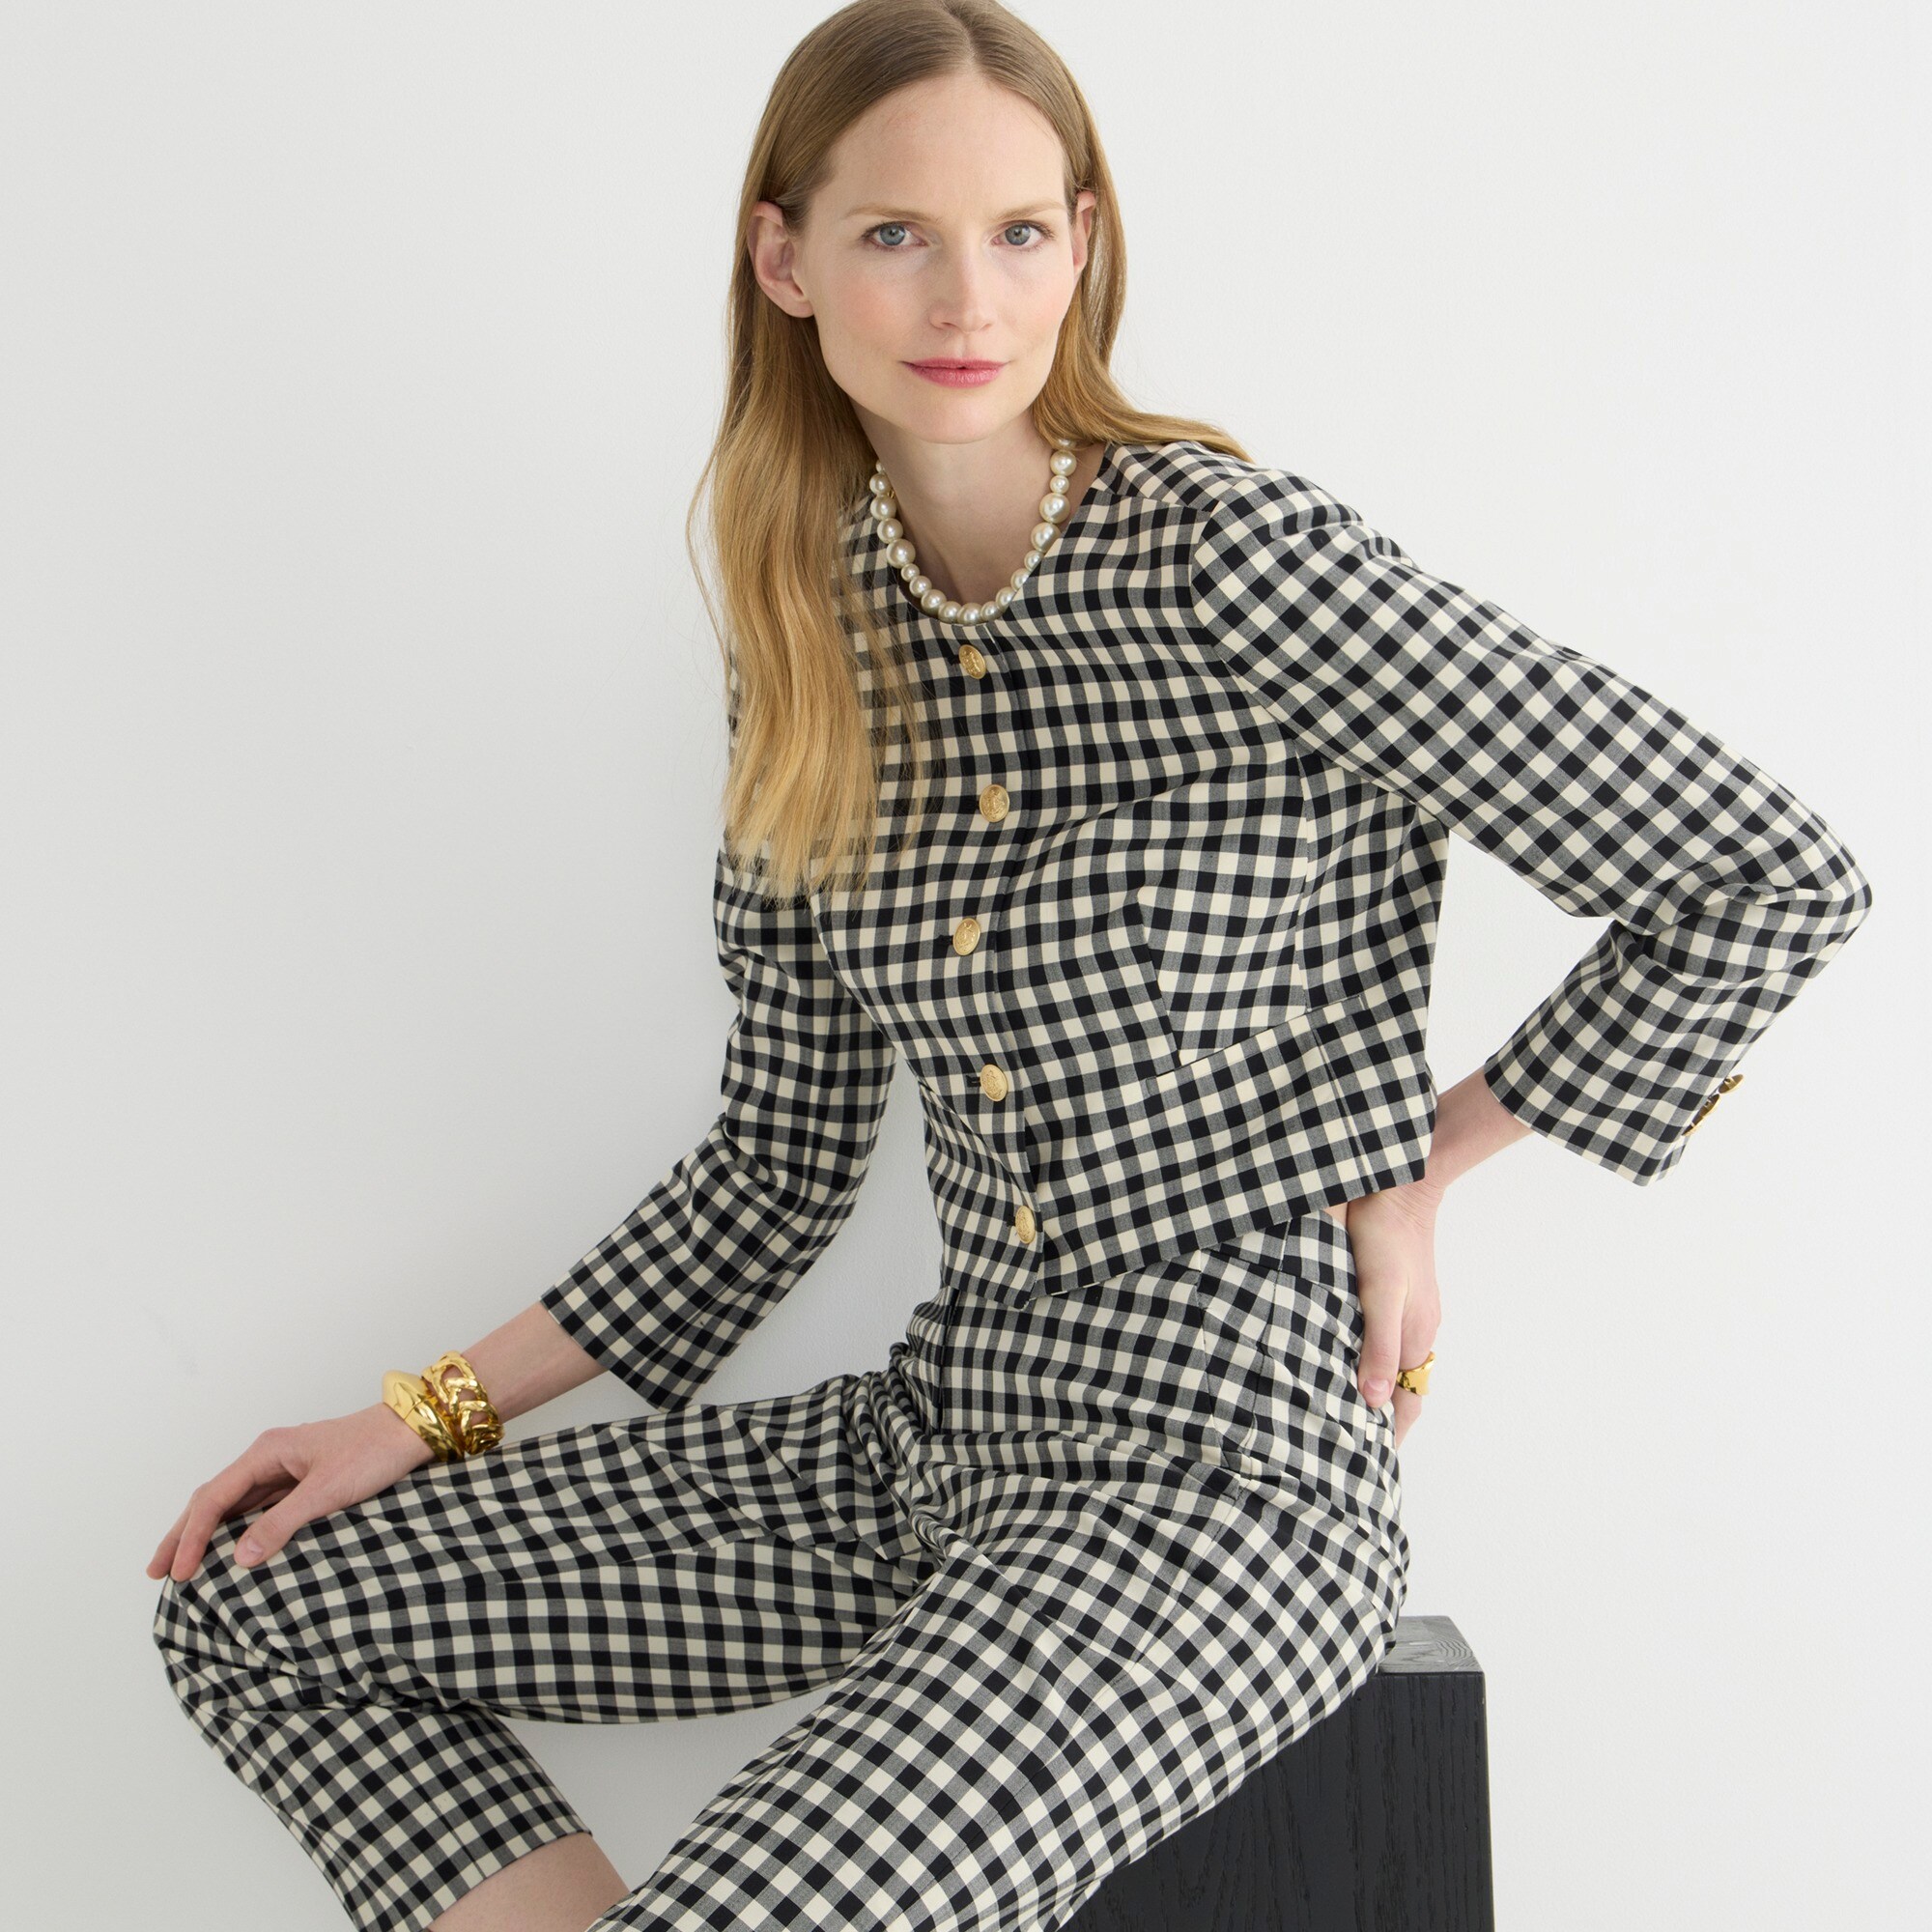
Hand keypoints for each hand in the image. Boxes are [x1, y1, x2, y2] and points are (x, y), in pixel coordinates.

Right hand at [146, 1402, 435, 1583]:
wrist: (412, 1431)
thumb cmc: (374, 1452)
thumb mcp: (326, 1491)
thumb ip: (282, 1524)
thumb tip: (239, 1559)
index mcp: (267, 1452)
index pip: (214, 1499)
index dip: (192, 1538)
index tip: (179, 1574)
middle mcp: (269, 1457)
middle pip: (213, 1499)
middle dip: (184, 1534)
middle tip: (157, 1571)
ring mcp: (285, 1468)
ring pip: (233, 1504)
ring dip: (207, 1533)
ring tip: (184, 1565)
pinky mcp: (302, 1480)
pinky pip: (257, 1507)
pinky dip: (237, 1529)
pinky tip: (232, 1550)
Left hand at [1326, 1179, 1443, 1449]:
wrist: (1398, 1188)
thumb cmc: (1386, 1240)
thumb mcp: (1379, 1295)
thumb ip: (1378, 1346)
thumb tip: (1373, 1400)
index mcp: (1415, 1338)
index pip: (1407, 1403)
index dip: (1390, 1433)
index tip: (1368, 1464)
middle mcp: (1417, 1331)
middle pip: (1404, 1390)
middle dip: (1383, 1421)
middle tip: (1351, 1449)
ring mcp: (1410, 1312)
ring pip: (1396, 1366)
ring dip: (1378, 1392)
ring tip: (1347, 1416)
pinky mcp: (1396, 1293)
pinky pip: (1387, 1340)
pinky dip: (1373, 1362)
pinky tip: (1350, 1361)